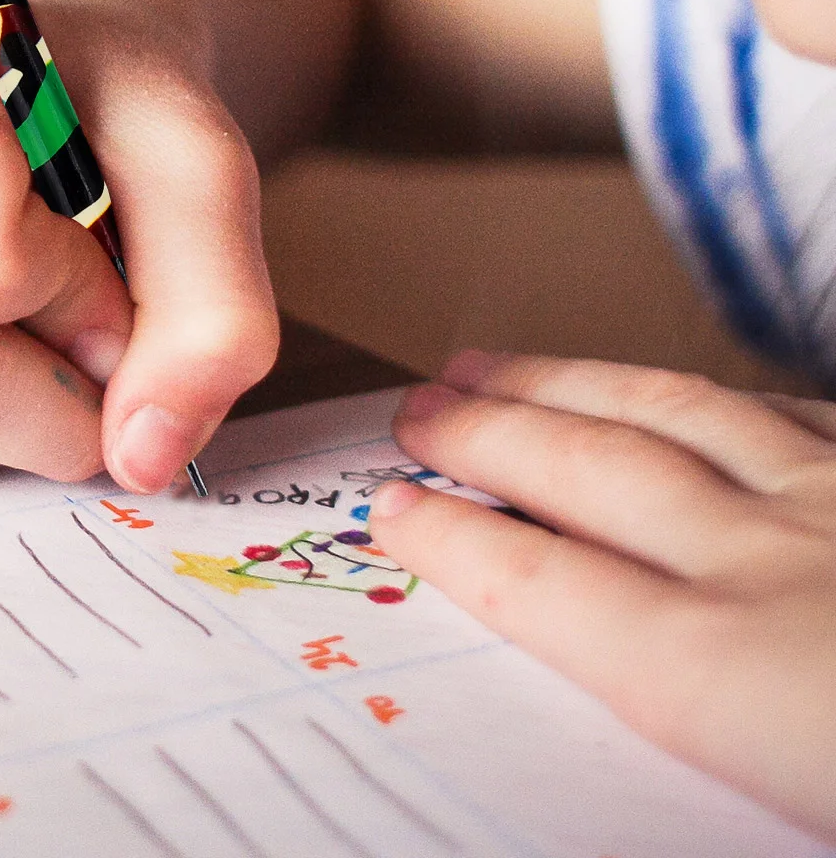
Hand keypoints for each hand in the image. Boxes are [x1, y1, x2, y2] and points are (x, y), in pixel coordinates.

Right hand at [0, 0, 277, 490]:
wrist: (42, 94)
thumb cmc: (108, 107)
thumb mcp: (200, 167)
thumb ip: (213, 307)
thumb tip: (143, 456)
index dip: (82, 293)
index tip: (108, 244)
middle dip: (62, 385)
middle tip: (101, 318)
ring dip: (22, 411)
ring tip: (35, 307)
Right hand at [370, 352, 835, 841]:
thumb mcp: (785, 821)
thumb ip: (679, 721)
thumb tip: (607, 688)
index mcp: (729, 675)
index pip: (540, 584)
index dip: (449, 541)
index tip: (390, 508)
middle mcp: (769, 561)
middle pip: (585, 468)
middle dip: (483, 433)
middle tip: (416, 408)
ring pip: (674, 409)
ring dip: (565, 381)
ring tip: (493, 365)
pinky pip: (788, 407)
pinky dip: (709, 395)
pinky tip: (680, 392)